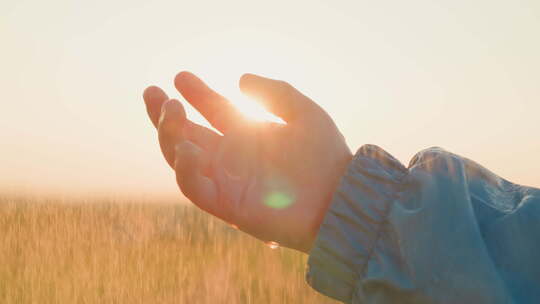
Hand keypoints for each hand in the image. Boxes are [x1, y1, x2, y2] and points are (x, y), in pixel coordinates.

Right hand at [143, 72, 351, 252]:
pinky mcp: (228, 205)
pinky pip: (194, 189)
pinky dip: (184, 170)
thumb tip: (240, 79)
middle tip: (152, 92)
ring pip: (182, 159)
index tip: (181, 76)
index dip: (196, 93)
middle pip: (187, 134)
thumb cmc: (327, 157)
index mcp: (248, 135)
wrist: (341, 198)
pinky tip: (187, 148)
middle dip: (165, 115)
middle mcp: (233, 157)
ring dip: (170, 136)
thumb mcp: (304, 112)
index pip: (213, 111)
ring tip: (171, 110)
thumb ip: (275, 93)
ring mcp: (227, 181)